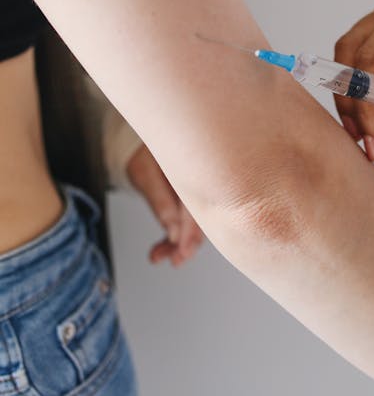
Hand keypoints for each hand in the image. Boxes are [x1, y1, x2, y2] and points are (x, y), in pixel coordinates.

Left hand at [126, 143, 204, 265]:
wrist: (147, 139)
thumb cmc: (145, 153)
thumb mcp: (145, 174)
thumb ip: (160, 201)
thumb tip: (173, 231)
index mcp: (195, 170)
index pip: (198, 208)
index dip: (191, 233)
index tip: (182, 252)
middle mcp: (200, 183)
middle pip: (202, 218)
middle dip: (188, 244)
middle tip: (175, 260)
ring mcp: (195, 194)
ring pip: (194, 224)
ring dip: (178, 243)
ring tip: (158, 256)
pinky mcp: (188, 202)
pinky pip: (185, 222)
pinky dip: (173, 237)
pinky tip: (160, 249)